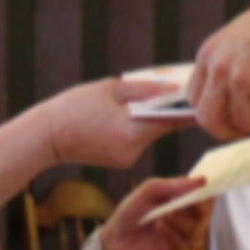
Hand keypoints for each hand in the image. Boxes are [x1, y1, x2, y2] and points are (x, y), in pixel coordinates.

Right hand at [30, 78, 177, 169]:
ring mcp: (127, 159)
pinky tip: (121, 115)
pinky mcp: (120, 161)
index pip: (173, 120)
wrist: (44, 137)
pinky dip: (135, 126)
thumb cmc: (73, 108)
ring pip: (149, 132)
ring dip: (149, 117)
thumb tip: (173, 89)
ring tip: (137, 99)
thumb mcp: (109, 89)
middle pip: (162, 126)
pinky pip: (136, 139)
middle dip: (166, 108)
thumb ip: (144, 89)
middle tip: (175, 88)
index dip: (189, 109)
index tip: (204, 100)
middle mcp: (133, 151)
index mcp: (132, 131)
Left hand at [96, 177, 210, 249]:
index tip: (205, 182)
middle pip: (204, 212)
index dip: (207, 189)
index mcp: (184, 204)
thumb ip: (172, 185)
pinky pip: (181, 245)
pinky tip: (160, 227)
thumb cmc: (132, 214)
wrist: (114, 242)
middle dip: (195, 205)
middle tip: (182, 200)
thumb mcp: (148, 192)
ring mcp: (184, 240)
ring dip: (179, 220)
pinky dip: (171, 234)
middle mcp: (189, 222)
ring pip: (193, 229)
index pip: (205, 195)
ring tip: (163, 215)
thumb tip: (201, 179)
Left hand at [184, 0, 249, 138]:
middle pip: (209, 119)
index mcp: (209, 53)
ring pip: (240, 123)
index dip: (211, 111)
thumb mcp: (239, 35)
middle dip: (228, 129)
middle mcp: (220, 68)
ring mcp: (242, 80)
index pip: (194, 97)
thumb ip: (226, 59)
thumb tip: (225, 87)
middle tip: (246, 127)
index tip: (227, 115)